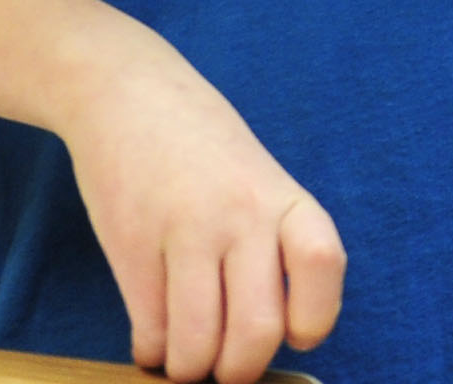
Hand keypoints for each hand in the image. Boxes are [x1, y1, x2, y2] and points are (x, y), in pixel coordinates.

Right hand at [57, 44, 342, 383]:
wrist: (129, 96)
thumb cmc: (203, 148)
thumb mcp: (259, 180)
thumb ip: (274, 241)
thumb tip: (276, 332)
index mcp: (285, 198)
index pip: (323, 264)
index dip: (315, 317)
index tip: (296, 334)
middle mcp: (242, 215)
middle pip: (258, 329)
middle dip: (241, 369)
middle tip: (227, 366)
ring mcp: (185, 232)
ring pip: (197, 344)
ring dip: (191, 369)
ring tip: (186, 357)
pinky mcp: (131, 249)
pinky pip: (150, 332)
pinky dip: (152, 353)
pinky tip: (154, 340)